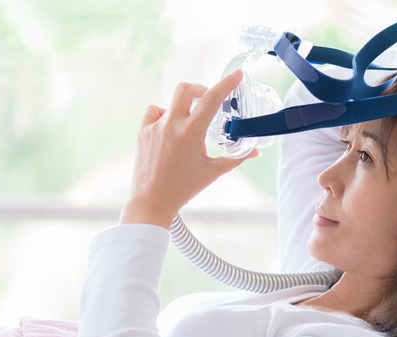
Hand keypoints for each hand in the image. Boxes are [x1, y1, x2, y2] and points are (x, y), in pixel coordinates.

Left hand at [120, 70, 257, 228]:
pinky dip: (163, 115)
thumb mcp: (212, 172)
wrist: (151, 202)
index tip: (237, 74)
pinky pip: (153, 112)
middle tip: (206, 99)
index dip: (227, 84)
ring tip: (187, 125)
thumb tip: (253, 152)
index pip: (212, 99)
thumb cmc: (182, 188)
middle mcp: (171, 125)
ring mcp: (154, 128)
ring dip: (181, 107)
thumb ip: (235, 159)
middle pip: (185, 88)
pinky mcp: (142, 133)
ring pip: (169, 102)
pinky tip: (169, 129)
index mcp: (190, 133)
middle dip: (199, 89)